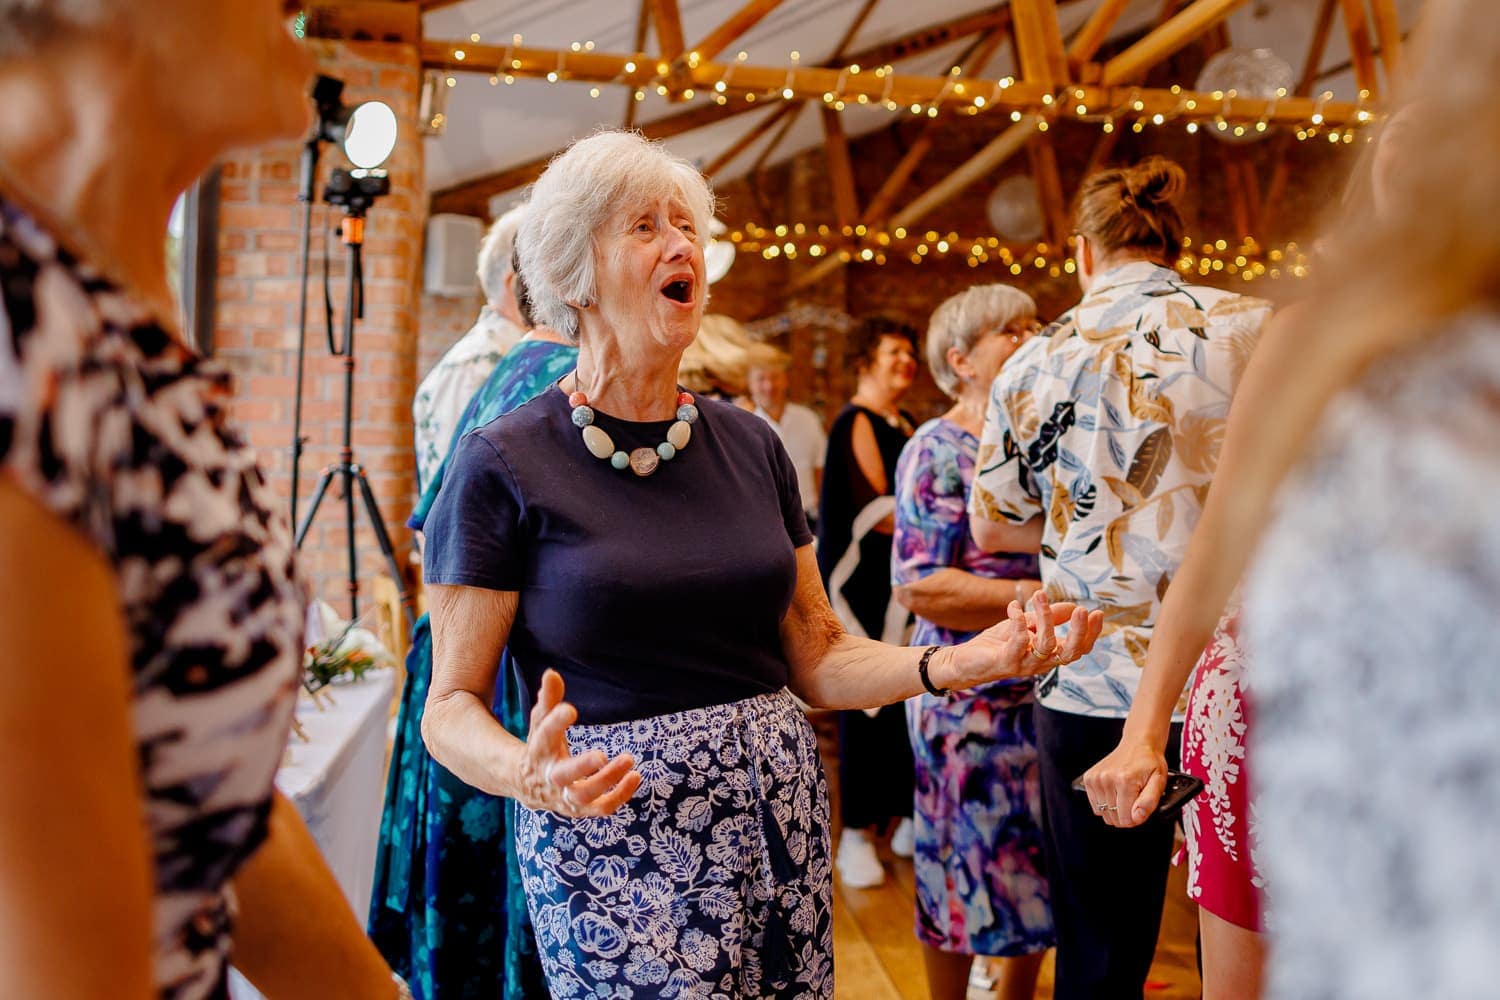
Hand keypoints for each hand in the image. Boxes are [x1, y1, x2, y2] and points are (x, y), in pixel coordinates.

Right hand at [515, 670, 640, 817]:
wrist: (529, 786)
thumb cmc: (540, 747)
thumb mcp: (541, 723)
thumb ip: (549, 700)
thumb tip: (552, 673)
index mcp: (538, 752)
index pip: (544, 737)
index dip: (555, 723)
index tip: (571, 709)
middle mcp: (550, 777)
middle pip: (563, 776)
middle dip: (582, 767)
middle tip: (602, 755)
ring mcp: (565, 796)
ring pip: (584, 796)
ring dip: (607, 780)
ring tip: (628, 759)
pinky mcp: (581, 808)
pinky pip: (601, 808)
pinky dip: (619, 796)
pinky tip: (636, 777)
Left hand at [944, 589, 1104, 687]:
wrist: (965, 660)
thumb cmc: (997, 643)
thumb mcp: (1026, 624)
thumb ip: (1048, 616)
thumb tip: (1074, 605)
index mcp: (1049, 653)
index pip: (1079, 648)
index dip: (1091, 633)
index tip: (1097, 612)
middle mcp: (1041, 662)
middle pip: (1071, 653)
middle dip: (1080, 631)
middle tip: (1083, 610)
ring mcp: (1025, 664)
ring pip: (1047, 644)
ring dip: (1046, 617)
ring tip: (1039, 596)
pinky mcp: (1007, 661)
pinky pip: (1020, 641)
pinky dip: (1019, 621)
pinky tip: (1013, 607)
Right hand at [1081, 736, 1167, 827]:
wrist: (1137, 744)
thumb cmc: (1149, 763)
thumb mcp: (1159, 782)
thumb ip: (1149, 802)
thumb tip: (1137, 817)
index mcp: (1125, 781)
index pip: (1126, 820)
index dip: (1136, 818)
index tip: (1140, 807)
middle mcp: (1106, 779)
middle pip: (1114, 818)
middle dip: (1125, 814)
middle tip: (1134, 799)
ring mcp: (1095, 778)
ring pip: (1103, 813)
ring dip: (1114, 809)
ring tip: (1124, 795)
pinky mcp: (1089, 778)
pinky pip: (1095, 805)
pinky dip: (1105, 803)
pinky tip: (1114, 792)